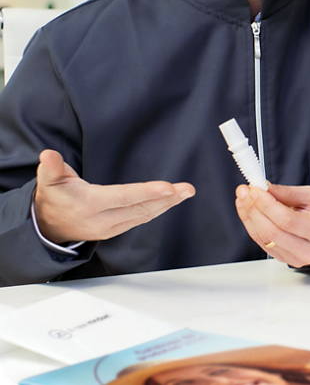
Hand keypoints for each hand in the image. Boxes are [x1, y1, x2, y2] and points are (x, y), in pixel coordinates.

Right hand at [34, 150, 194, 243]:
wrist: (48, 226)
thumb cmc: (54, 197)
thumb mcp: (48, 181)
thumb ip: (51, 167)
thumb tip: (48, 155)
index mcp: (89, 204)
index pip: (123, 197)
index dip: (146, 192)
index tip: (168, 187)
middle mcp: (103, 219)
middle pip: (140, 208)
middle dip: (166, 198)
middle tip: (187, 189)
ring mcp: (111, 227)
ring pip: (144, 215)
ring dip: (167, 204)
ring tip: (185, 192)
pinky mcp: (116, 229)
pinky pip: (141, 219)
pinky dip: (159, 209)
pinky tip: (171, 201)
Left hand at [235, 183, 309, 266]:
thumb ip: (288, 192)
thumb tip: (265, 188)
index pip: (287, 220)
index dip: (267, 205)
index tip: (255, 190)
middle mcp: (308, 250)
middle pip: (273, 231)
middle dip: (254, 209)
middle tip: (244, 192)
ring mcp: (296, 258)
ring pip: (265, 239)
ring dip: (249, 217)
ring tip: (243, 199)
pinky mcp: (285, 260)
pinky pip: (263, 244)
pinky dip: (252, 226)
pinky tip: (248, 212)